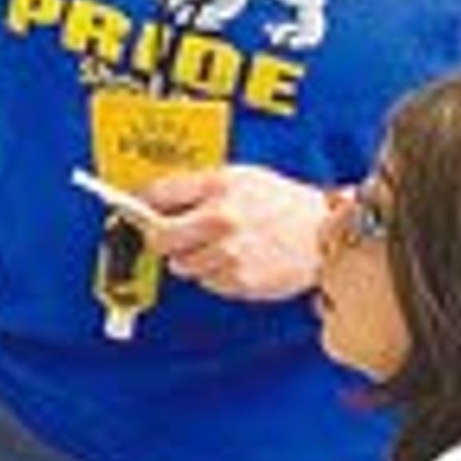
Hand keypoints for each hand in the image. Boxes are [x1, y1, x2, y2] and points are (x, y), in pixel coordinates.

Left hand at [144, 161, 334, 301]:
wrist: (326, 233)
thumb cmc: (285, 204)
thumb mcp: (241, 177)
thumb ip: (197, 187)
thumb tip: (154, 198)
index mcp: (219, 188)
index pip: (158, 195)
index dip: (140, 203)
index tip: (133, 208)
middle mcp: (221, 221)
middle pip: (159, 238)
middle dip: (163, 237)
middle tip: (175, 234)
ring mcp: (229, 254)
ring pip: (181, 265)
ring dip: (192, 258)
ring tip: (220, 246)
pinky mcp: (239, 282)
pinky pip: (207, 282)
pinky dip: (215, 275)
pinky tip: (237, 260)